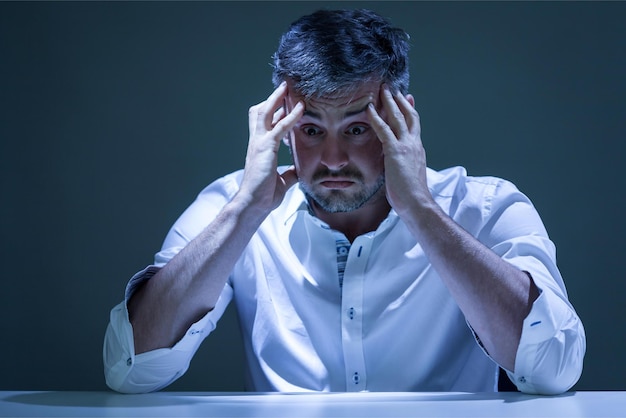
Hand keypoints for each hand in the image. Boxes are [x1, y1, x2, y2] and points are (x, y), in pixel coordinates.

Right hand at [238, 82, 303, 214]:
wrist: (253, 204)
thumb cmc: (264, 196)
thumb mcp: (282, 181)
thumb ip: (289, 173)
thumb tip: (296, 171)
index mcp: (259, 148)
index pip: (265, 123)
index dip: (274, 111)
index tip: (285, 102)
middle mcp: (257, 141)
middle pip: (261, 111)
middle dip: (273, 98)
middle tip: (284, 87)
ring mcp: (259, 143)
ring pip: (265, 112)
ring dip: (277, 99)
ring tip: (288, 88)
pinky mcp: (265, 148)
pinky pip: (280, 127)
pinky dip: (291, 116)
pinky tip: (301, 108)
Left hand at [367, 84, 432, 216]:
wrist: (416, 202)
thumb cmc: (411, 195)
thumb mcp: (407, 175)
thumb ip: (402, 164)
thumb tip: (396, 164)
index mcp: (418, 149)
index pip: (414, 124)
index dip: (410, 110)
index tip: (407, 98)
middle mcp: (414, 143)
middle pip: (409, 115)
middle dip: (400, 100)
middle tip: (393, 88)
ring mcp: (406, 146)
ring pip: (398, 118)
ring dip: (389, 102)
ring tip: (382, 90)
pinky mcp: (396, 151)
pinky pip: (384, 130)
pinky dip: (376, 118)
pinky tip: (368, 109)